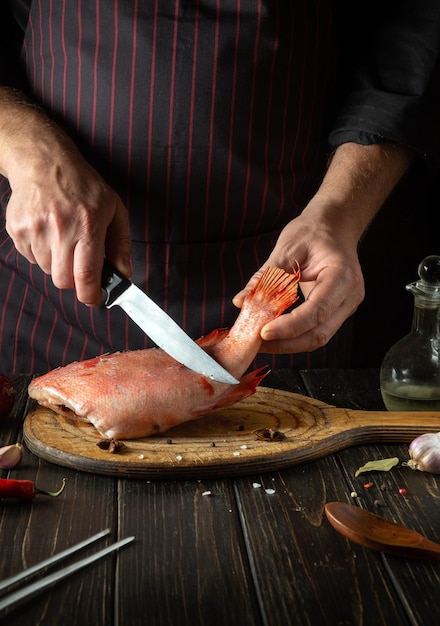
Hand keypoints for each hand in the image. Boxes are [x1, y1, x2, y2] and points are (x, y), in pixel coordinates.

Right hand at [0, 90, 130, 305]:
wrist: (44, 162)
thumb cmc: (84, 186)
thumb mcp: (114, 209)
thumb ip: (121, 244)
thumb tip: (124, 274)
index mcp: (88, 225)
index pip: (86, 275)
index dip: (90, 295)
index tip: (94, 299)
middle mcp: (60, 229)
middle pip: (63, 280)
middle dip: (74, 280)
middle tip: (80, 264)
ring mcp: (35, 229)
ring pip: (47, 271)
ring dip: (57, 264)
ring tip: (64, 239)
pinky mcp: (18, 229)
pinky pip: (31, 258)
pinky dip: (41, 253)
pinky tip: (48, 231)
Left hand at [233, 142, 413, 354]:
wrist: (335, 225)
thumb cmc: (313, 231)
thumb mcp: (287, 247)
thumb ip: (266, 277)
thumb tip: (241, 302)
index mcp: (342, 276)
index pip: (317, 311)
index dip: (290, 326)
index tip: (263, 332)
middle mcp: (350, 295)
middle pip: (320, 333)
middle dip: (286, 343)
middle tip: (257, 343)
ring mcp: (347, 306)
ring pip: (319, 337)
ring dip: (289, 344)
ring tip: (261, 342)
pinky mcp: (338, 311)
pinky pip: (316, 330)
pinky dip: (294, 336)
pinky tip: (274, 333)